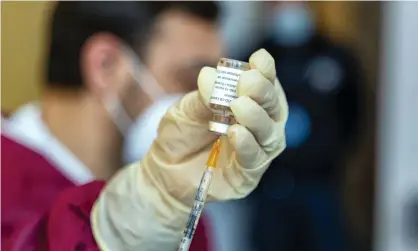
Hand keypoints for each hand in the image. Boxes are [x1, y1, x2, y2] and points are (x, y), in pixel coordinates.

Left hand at [92, 49, 288, 249]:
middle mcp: (259, 125)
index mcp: (248, 102)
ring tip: (238, 106)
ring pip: (270, 134)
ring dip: (256, 117)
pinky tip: (237, 133)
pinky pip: (255, 159)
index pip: (266, 84)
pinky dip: (248, 144)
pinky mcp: (248, 174)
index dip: (266, 71)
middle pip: (274, 107)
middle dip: (263, 92)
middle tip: (246, 83)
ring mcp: (256, 150)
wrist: (164, 170)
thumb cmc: (180, 135)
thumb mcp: (187, 109)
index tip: (258, 59)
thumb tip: (210, 75)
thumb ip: (203, 95)